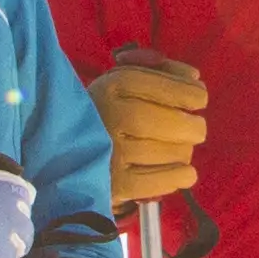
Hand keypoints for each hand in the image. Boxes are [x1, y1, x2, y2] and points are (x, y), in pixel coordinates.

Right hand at [88, 50, 207, 205]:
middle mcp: (112, 116)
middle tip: (193, 129)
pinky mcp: (116, 185)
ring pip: (173, 153)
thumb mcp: (121, 80)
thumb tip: (195, 77)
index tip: (199, 99)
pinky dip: (178, 176)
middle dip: (193, 126)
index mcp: (113, 86)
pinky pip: (162, 182)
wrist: (59, 150)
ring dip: (183, 152)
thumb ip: (160, 71)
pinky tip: (181, 173)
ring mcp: (113, 153)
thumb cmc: (102, 110)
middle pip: (174, 123)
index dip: (190, 94)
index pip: (165, 87)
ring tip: (173, 149)